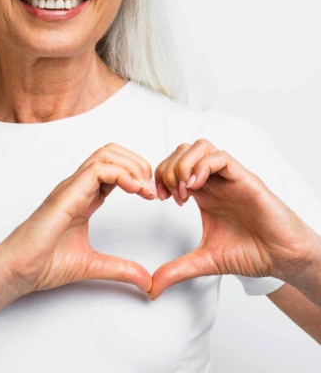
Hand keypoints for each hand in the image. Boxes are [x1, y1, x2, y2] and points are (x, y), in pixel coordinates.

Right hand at [0, 143, 157, 301]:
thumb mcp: (94, 265)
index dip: (137, 176)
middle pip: (112, 153)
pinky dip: (122, 174)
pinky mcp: (66, 195)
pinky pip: (98, 169)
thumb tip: (146, 281)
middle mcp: (77, 187)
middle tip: (152, 190)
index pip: (114, 169)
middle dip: (138, 164)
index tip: (152, 196)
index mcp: (84, 198)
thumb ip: (121, 269)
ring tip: (145, 190)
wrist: (18, 272)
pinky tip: (134, 191)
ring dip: (132, 166)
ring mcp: (71, 188)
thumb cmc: (44, 264)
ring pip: (106, 154)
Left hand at [149, 139, 320, 300]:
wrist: (282, 259)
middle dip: (167, 169)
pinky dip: (202, 167)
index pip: (173, 167)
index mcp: (202, 194)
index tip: (158, 198)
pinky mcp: (245, 180)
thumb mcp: (203, 261)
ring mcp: (229, 179)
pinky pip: (220, 158)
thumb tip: (152, 287)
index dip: (160, 177)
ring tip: (183, 191)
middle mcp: (214, 182)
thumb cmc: (251, 253)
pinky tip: (196, 188)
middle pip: (182, 151)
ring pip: (199, 147)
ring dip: (183, 165)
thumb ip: (176, 270)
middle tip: (170, 195)